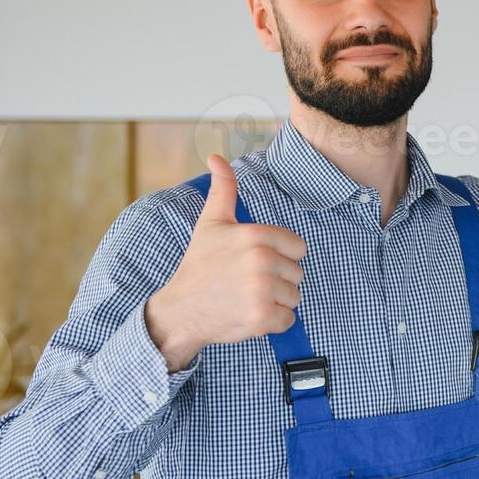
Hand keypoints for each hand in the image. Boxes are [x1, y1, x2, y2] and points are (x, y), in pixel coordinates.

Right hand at [144, 155, 308, 371]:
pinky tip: (249, 314)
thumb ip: (223, 189)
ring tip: (247, 297)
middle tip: (246, 282)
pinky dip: (273, 322)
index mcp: (255, 235)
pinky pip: (288, 319)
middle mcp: (261, 260)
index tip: (254, 262)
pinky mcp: (262, 317)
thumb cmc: (200, 265)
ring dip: (276, 301)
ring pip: (294, 297)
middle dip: (277, 280)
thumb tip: (216, 157)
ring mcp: (262, 290)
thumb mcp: (211, 223)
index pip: (298, 248)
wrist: (180, 310)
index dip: (280, 256)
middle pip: (297, 273)